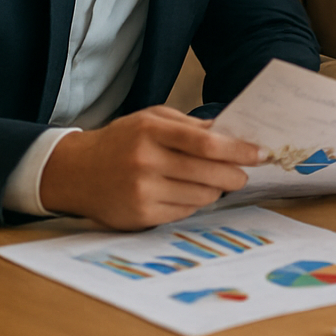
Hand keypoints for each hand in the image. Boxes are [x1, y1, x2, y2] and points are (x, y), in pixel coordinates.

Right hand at [38, 106, 262, 229]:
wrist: (76, 172)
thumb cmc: (122, 141)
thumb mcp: (152, 120)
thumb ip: (191, 126)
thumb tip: (233, 133)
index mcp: (151, 131)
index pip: (205, 142)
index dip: (238, 149)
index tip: (259, 153)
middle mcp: (146, 161)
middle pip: (209, 173)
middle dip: (235, 174)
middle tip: (242, 172)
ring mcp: (142, 191)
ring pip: (203, 196)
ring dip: (215, 189)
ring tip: (209, 181)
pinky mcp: (141, 215)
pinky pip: (186, 212)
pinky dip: (194, 203)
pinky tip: (184, 192)